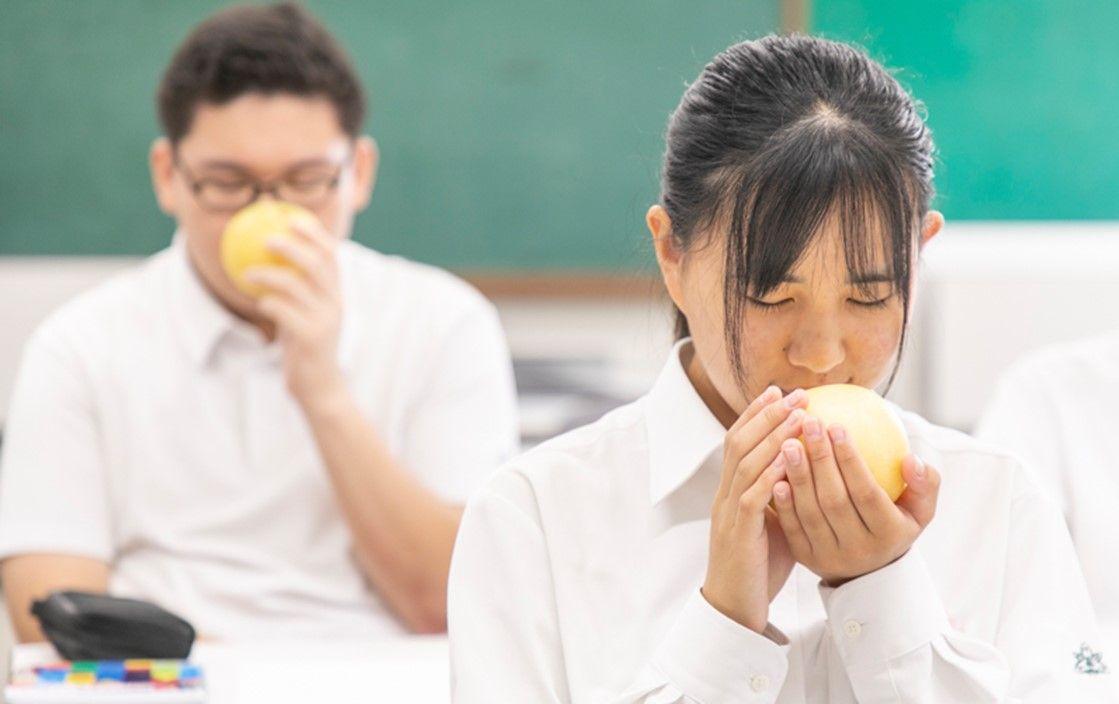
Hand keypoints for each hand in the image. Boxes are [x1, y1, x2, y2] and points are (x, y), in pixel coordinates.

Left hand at [244, 216, 345, 407]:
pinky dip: (268, 301)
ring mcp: (326, 320)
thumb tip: (268, 264)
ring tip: (248, 272)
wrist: (320, 387)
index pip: (331, 254)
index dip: (314, 233)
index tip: (291, 218)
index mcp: (337, 294)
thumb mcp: (305, 313)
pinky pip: (285, 312)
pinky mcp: (312, 338)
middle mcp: (336, 303)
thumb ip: (295, 290)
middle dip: (292, 246)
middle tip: (265, 239)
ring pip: (297, 286)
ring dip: (268, 274)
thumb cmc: (305, 347)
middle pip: (317, 264)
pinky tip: (256, 300)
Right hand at [702, 386, 808, 632]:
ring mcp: (728, 513)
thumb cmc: (760, 565)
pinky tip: (792, 459)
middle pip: (739, 442)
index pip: (737, 441)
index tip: (779, 391)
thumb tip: (813, 470)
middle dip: (766, 414)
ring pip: (745, 463)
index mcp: (731, 490)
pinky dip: (771, 475)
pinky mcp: (739, 533)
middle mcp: (724, 495)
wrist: (735, 606)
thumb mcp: (775, 521)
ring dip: (772, 436)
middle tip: (795, 394)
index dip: (756, 413)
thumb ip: (785, 494)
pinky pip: (752, 497)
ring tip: (798, 416)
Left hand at [771, 417, 940, 585]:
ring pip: (810, 513)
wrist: (869, 572)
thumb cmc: (895, 524)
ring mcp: (829, 557)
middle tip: (809, 424)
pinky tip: (775, 473)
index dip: (850, 460)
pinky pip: (792, 527)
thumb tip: (911, 458)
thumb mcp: (920, 509)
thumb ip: (925, 483)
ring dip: (797, 476)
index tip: (837, 426)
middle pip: (835, 501)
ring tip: (788, 442)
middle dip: (820, 460)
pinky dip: (783, 501)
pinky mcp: (805, 559)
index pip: (867, 493)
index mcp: (889, 535)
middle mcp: (859, 550)